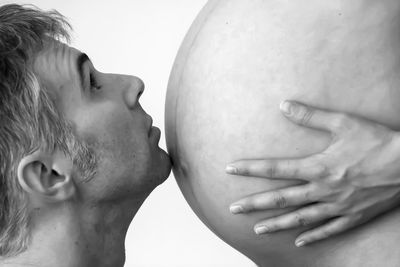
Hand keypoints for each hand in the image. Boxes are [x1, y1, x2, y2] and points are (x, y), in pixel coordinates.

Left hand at [226, 100, 399, 246]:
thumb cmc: (377, 141)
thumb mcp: (343, 122)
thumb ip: (310, 116)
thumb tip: (284, 105)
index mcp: (318, 167)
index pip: (275, 169)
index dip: (250, 169)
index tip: (230, 169)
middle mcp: (323, 190)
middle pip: (281, 199)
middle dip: (255, 204)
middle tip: (233, 209)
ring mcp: (337, 206)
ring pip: (300, 219)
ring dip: (277, 225)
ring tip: (257, 230)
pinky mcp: (353, 216)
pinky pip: (329, 229)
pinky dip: (313, 236)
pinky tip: (299, 242)